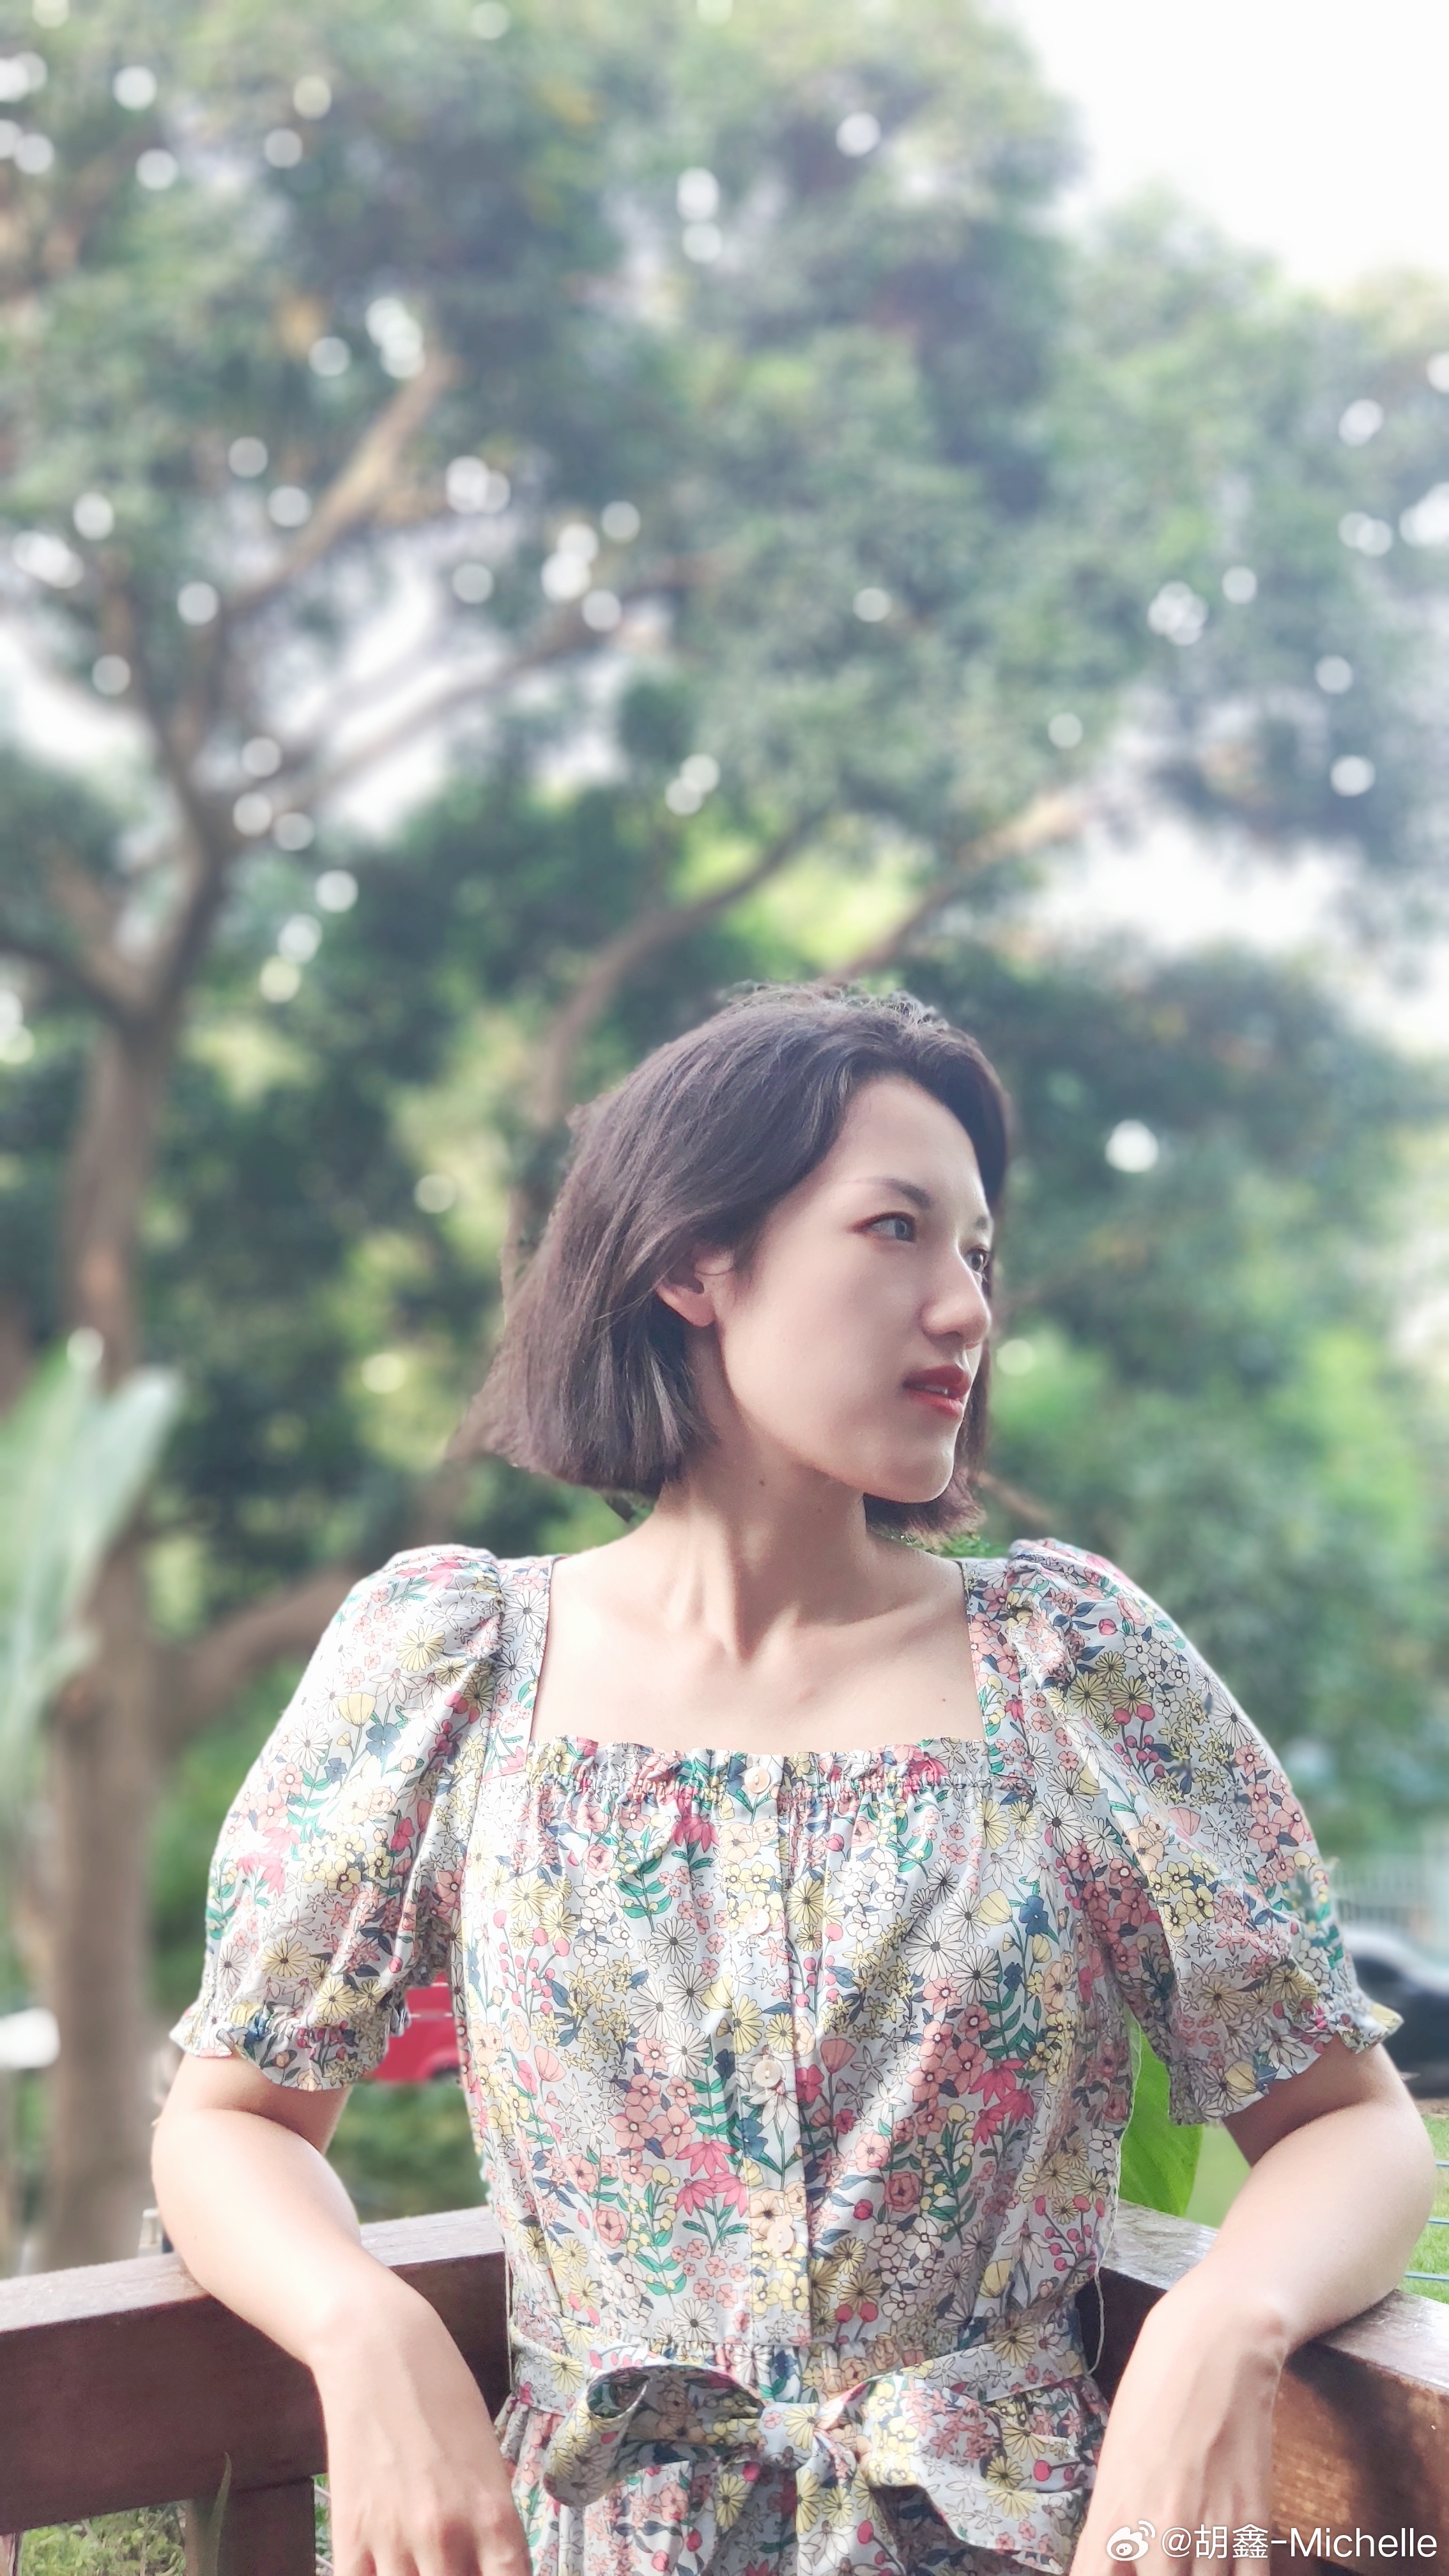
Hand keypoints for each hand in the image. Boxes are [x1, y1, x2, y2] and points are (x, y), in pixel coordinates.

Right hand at [310, 2277, 531, 2575]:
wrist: (379, 2352)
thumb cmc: (443, 2394)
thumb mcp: (488, 2458)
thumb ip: (490, 2521)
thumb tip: (491, 2564)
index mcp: (494, 2514)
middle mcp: (447, 2536)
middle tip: (454, 2565)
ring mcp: (394, 2541)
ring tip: (420, 2564)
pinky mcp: (347, 2538)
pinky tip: (385, 2568)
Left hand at [1070, 2270, 1285, 2575]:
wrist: (1214, 2342)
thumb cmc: (1153, 2393)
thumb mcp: (1115, 2459)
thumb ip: (1114, 2525)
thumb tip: (1116, 2565)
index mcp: (1112, 2511)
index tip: (1121, 2574)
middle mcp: (1156, 2529)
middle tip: (1167, 2563)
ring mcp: (1208, 2527)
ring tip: (1197, 2559)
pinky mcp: (1253, 2519)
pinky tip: (1232, 2566)